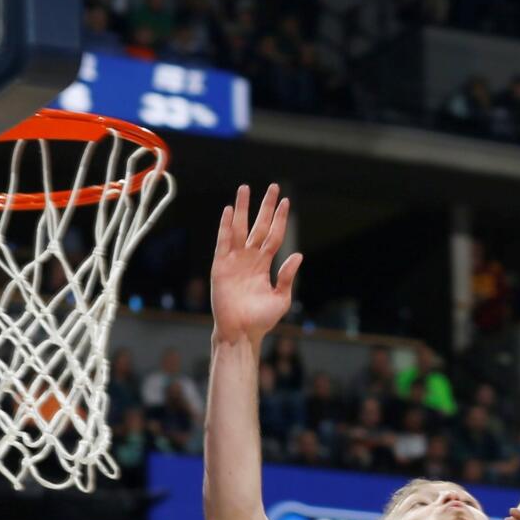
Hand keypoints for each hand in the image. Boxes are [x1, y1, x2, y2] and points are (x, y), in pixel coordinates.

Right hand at [210, 184, 302, 343]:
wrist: (241, 332)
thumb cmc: (261, 319)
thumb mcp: (281, 298)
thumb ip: (287, 276)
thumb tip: (298, 255)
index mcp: (264, 265)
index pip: (274, 236)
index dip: (280, 219)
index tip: (286, 201)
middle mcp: (250, 258)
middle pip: (259, 226)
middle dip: (265, 207)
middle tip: (272, 187)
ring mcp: (234, 260)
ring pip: (239, 228)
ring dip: (242, 209)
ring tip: (245, 188)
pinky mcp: (220, 265)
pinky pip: (223, 242)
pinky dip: (225, 226)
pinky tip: (228, 211)